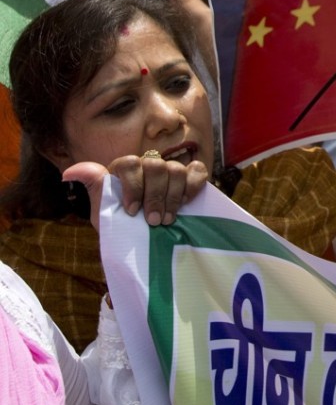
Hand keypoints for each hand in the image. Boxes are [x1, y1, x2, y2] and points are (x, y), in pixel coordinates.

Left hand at [63, 155, 208, 230]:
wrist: (146, 241)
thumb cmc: (124, 226)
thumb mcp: (105, 212)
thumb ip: (95, 189)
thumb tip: (69, 173)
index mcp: (126, 169)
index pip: (129, 163)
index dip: (132, 186)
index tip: (132, 212)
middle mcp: (148, 165)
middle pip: (156, 166)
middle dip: (155, 195)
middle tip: (154, 221)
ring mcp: (171, 170)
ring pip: (176, 169)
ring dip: (173, 196)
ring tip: (168, 220)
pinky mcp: (192, 177)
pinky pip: (197, 171)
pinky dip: (193, 185)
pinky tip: (187, 202)